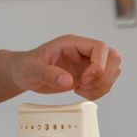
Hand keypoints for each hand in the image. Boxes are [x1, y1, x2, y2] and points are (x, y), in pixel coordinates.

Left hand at [6, 34, 120, 100]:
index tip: (84, 79)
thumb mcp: (32, 69)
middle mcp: (83, 52)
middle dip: (104, 76)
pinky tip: (81, 92)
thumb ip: (48, 74)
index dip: (99, 65)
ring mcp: (86, 64)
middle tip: (84, 85)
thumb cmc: (26, 66)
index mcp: (72, 44)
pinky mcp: (87, 76)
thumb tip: (67, 81)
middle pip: (113, 57)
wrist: (23, 73)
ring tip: (81, 90)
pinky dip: (98, 92)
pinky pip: (104, 83)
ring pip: (112, 71)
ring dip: (102, 85)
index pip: (100, 47)